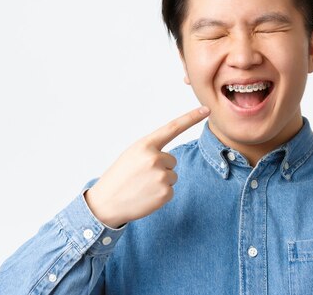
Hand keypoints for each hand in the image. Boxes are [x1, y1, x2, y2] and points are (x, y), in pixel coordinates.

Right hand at [84, 106, 209, 227]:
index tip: (206, 109)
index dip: (191, 117)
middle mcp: (155, 158)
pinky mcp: (165, 192)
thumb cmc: (119, 177)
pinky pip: (171, 190)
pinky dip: (160, 194)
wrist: (105, 203)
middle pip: (172, 160)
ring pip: (172, 175)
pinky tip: (146, 196)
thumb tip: (169, 157)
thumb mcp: (132, 155)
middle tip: (141, 177)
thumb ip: (152, 150)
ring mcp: (161, 175)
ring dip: (160, 182)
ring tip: (141, 186)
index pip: (173, 127)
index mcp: (145, 145)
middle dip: (160, 168)